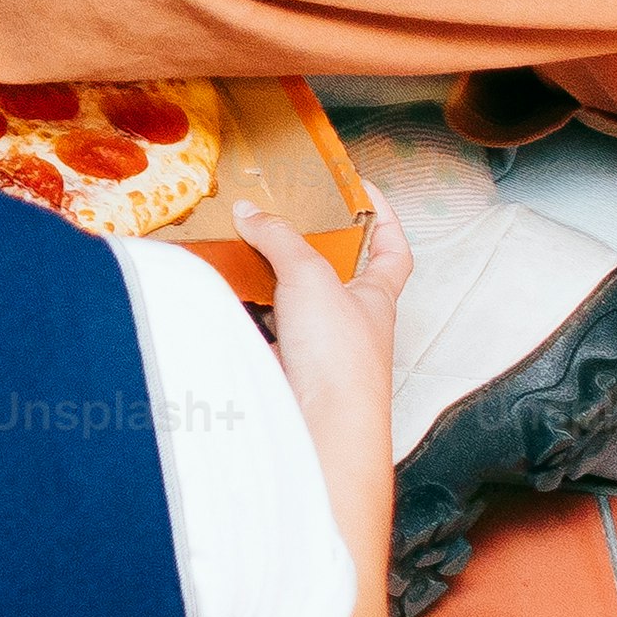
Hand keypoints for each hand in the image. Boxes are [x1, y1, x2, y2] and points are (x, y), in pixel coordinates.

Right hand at [237, 186, 410, 462]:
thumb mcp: (311, 276)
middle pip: (334, 269)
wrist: (319, 427)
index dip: (384, 217)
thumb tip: (252, 211)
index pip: (393, 250)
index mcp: (376, 296)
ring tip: (240, 242)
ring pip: (292, 296)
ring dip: (269, 273)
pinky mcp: (283, 362)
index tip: (361, 188)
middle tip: (279, 211)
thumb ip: (279, 238)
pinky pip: (262, 323)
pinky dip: (243, 306)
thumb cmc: (339, 359)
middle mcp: (350, 319)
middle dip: (308, 241)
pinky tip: (222, 290)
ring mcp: (316, 343)